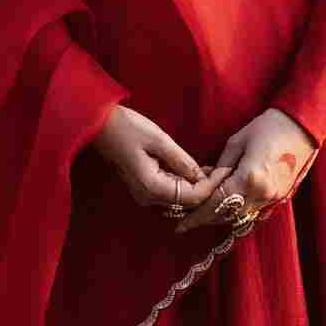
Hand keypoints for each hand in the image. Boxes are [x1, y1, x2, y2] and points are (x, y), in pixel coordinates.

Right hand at [93, 105, 233, 212]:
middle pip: (187, 201)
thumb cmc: (127, 127)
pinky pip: (170, 190)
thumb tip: (202, 176)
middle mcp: (149, 198)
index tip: (225, 171)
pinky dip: (183, 182)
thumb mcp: (159, 140)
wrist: (99, 124)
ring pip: (179, 197)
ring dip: (195, 185)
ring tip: (211, 168)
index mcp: (153, 188)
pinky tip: (192, 168)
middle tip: (222, 169)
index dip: (211, 186)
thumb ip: (182, 160)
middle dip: (206, 188)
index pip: (192, 197)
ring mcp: (144, 194)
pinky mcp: (143, 187)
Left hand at [176, 106, 317, 233]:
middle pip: (228, 215)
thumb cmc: (267, 127)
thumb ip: (221, 166)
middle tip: (186, 220)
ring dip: (221, 216)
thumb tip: (206, 181)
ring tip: (201, 213)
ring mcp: (274, 198)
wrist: (301, 127)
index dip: (197, 216)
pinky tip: (224, 205)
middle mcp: (263, 195)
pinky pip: (252, 210)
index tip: (181, 225)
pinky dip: (236, 211)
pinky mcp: (280, 197)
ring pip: (240, 216)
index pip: (217, 204)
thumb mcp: (237, 142)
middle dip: (206, 219)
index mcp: (250, 179)